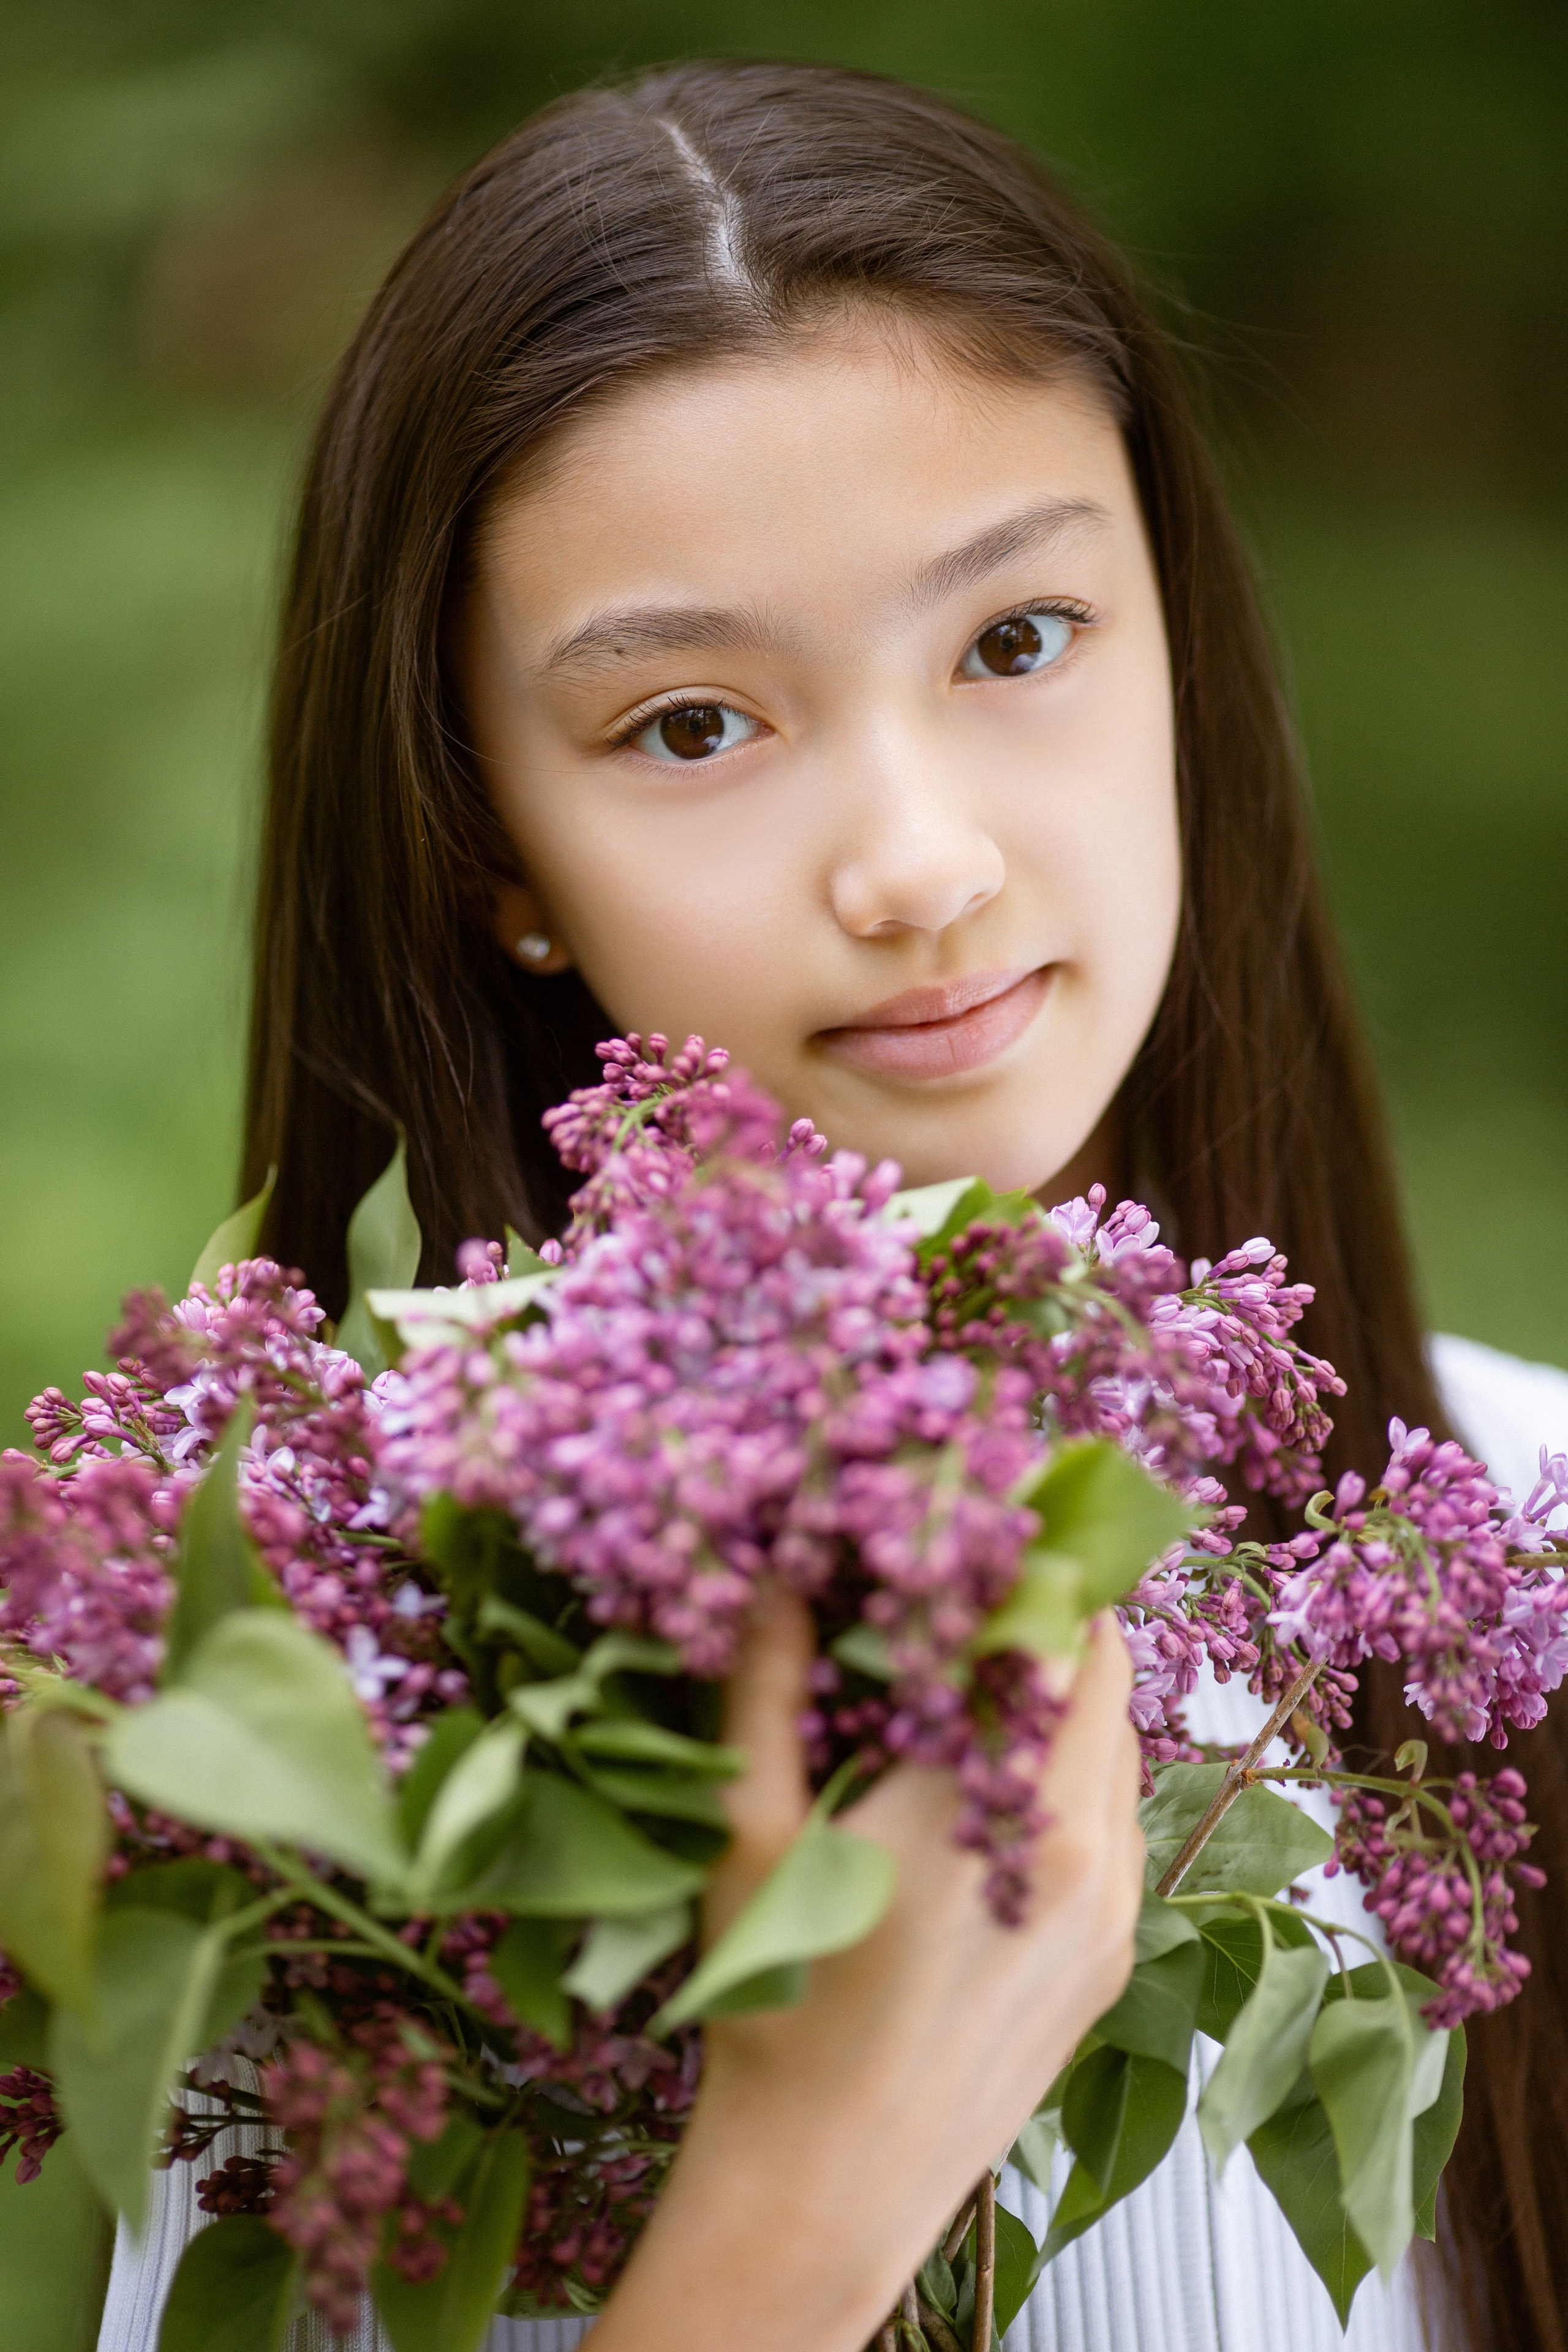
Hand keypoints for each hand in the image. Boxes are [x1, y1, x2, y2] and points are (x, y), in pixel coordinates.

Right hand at [589, 1598, 1143, 2351]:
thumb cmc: (774, 2013)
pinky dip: (1079, 1784)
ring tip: (983, 1693)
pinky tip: (1001, 1797)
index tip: (975, 1529)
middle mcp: (1077, 1849)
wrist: (826, 2189)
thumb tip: (780, 1575)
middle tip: (973, 1595)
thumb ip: (767, 1688)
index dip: (1020, 1564)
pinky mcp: (1114, 1963)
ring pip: (1119, 1752)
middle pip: (1102, 1677)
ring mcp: (1110, 1912)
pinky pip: (1122, 1828)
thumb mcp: (749, 1838)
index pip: (1048, 1631)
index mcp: (986, 1806)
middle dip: (1047, 1622)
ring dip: (1068, 1704)